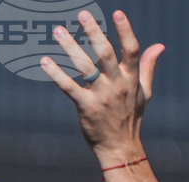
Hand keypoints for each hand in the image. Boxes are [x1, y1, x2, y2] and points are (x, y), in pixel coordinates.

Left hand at [41, 10, 164, 163]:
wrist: (119, 146)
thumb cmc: (130, 117)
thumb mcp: (144, 91)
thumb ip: (148, 67)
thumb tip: (159, 46)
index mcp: (131, 78)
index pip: (131, 50)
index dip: (125, 30)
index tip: (117, 13)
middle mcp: (117, 84)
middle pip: (105, 53)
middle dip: (94, 32)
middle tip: (83, 14)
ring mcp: (101, 96)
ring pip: (84, 67)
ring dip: (70, 47)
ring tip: (58, 31)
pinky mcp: (85, 107)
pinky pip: (68, 87)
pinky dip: (56, 74)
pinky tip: (44, 62)